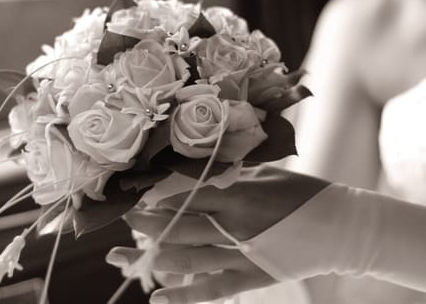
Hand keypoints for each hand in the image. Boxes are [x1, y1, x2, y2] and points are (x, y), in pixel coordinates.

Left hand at [107, 165, 329, 302]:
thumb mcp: (266, 174)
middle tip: (123, 220)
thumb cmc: (302, 193)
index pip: (187, 196)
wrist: (341, 227)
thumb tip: (192, 172)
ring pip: (188, 260)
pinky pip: (212, 291)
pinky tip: (158, 299)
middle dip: (146, 224)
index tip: (136, 195)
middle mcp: (235, 226)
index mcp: (238, 195)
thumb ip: (228, 175)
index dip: (157, 197)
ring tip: (121, 258)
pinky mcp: (251, 278)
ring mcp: (242, 256)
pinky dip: (185, 297)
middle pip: (180, 227)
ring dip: (153, 258)